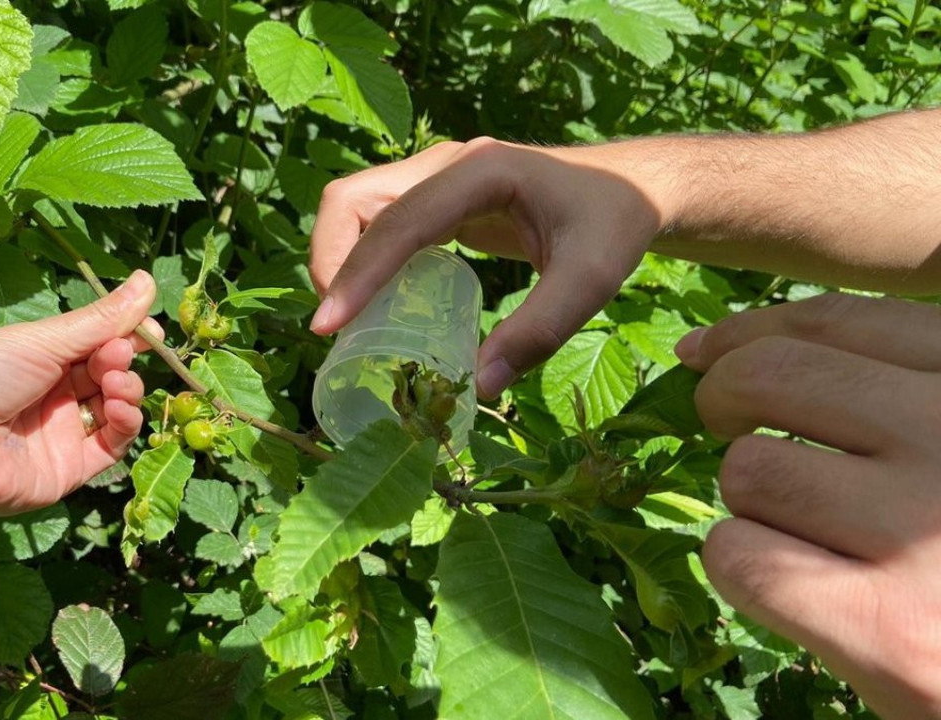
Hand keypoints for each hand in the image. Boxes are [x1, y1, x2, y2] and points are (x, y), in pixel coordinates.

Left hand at [0, 270, 162, 516]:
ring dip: (127, 388)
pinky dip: (126, 423)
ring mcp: (60, 434)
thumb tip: (148, 279)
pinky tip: (122, 405)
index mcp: (39, 359)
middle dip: (122, 359)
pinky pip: (110, 446)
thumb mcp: (41, 339)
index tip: (152, 330)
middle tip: (115, 353)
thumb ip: (100, 319)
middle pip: (108, 375)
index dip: (126, 336)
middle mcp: (52, 396)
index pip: (97, 345)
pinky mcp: (68, 470)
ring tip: (114, 378)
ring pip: (115, 409)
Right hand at [308, 137, 665, 397]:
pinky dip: (361, 260)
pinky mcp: (435, 198)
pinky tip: (377, 306)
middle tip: (336, 326)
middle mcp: (445, 164)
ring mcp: (435, 177)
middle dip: (330, 260)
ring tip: (350, 321)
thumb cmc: (614, 225)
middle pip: (351, 198)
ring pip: (354, 207)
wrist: (630, 189)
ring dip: (339, 260)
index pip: (398, 219)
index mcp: (480, 171)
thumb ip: (539, 330)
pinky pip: (377, 222)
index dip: (357, 271)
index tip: (328, 326)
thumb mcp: (592, 279)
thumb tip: (477, 385)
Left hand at [678, 293, 940, 718]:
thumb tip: (708, 347)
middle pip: (771, 377)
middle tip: (730, 432)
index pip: (841, 322)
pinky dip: (743, 569)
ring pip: (749, 471)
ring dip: (751, 503)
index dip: (749, 332)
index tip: (706, 351)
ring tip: (806, 531)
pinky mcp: (891, 629)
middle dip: (725, 399)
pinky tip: (795, 587)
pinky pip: (742, 558)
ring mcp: (925, 530)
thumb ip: (888, 384)